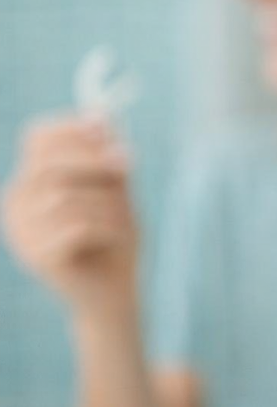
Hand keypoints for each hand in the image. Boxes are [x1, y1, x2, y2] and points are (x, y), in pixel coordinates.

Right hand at [2, 115, 137, 312]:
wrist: (116, 293)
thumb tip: (102, 113)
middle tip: (130, 164)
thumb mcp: (117, 189)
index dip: (74, 130)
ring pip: (66, 196)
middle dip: (94, 159)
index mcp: (32, 179)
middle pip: (46, 162)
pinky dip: (108, 228)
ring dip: (109, 203)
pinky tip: (116, 239)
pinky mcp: (36, 257)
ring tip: (124, 221)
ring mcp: (20, 231)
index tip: (110, 132)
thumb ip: (107, 154)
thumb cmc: (115, 237)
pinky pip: (76, 227)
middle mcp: (16, 202)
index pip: (38, 138)